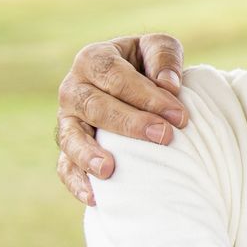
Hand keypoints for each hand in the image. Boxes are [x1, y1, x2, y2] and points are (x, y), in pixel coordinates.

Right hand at [55, 32, 188, 205]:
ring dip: (89, 155)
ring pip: (71, 138)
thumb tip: (169, 85)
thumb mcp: (157, 48)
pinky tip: (94, 197)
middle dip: (130, 123)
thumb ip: (164, 57)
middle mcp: (74, 89)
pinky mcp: (68, 149)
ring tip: (110, 171)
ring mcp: (67, 121)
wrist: (132, 88)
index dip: (147, 95)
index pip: (115, 76)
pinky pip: (65, 167)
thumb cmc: (147, 66)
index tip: (181, 116)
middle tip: (165, 137)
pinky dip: (76, 182)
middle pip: (95, 106)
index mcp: (93, 60)